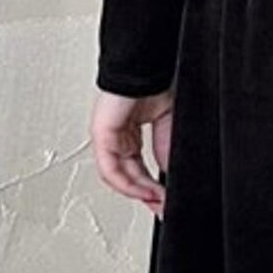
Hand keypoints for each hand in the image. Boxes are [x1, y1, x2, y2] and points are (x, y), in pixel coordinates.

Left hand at [91, 86, 172, 215]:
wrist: (150, 64)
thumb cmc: (156, 82)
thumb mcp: (169, 125)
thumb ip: (166, 150)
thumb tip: (169, 175)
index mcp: (130, 132)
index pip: (137, 168)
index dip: (151, 187)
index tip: (166, 201)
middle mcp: (117, 135)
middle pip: (127, 175)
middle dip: (146, 195)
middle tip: (162, 208)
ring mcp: (108, 135)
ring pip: (117, 175)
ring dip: (137, 192)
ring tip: (156, 201)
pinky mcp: (102, 134)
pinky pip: (110, 168)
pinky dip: (127, 183)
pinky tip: (144, 191)